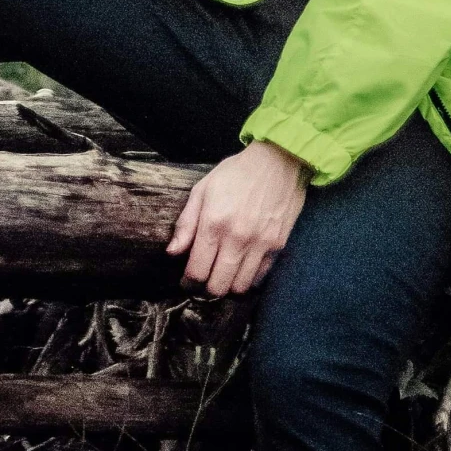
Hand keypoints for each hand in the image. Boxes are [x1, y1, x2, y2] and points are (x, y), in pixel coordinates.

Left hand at [166, 140, 308, 297]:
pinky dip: (248, 280)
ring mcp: (259, 244)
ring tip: (222, 277)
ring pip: (239, 287)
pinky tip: (241, 270)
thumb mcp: (203, 189)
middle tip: (203, 281)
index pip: (197, 270)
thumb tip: (172, 252)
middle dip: (206, 289)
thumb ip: (186, 223)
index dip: (188, 282)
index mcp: (214, 223)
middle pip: (217, 286)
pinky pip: (259, 278)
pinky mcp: (277, 246)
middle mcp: (237, 238)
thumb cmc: (236, 173)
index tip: (187, 281)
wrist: (278, 161)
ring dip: (227, 287)